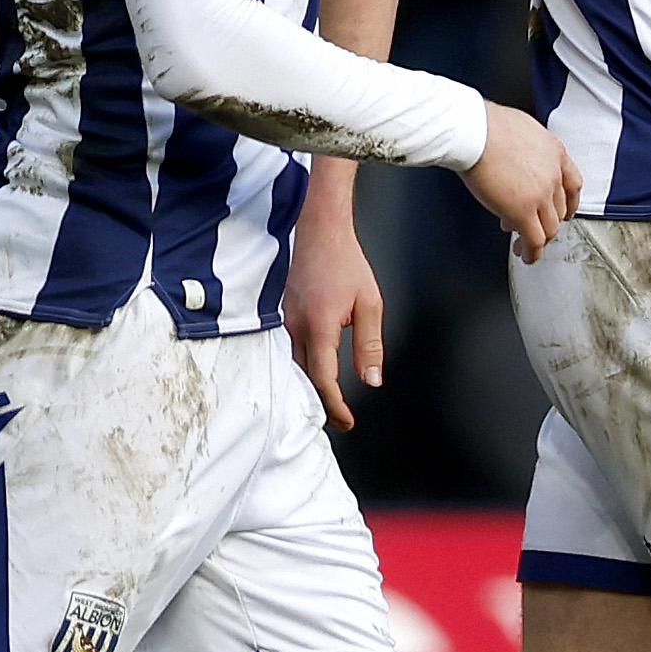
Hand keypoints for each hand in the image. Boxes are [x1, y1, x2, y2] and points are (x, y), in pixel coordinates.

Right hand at [285, 185, 384, 430]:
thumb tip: (372, 381)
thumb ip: (370, 345)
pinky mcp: (279, 313)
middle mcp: (295, 326)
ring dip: (308, 387)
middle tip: (340, 420)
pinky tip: (310, 374)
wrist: (318, 230)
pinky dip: (298, 367)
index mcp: (320, 326)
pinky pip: (286, 349)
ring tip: (326, 404)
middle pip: (304, 378)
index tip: (347, 421)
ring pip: (292, 365)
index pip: (323, 379)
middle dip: (321, 404)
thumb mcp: (369, 305)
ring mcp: (283, 320)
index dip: (334, 405)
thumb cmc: (346, 264)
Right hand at [461, 101, 579, 260]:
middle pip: (560, 209)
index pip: (573, 184)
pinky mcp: (523, 212)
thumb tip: (517, 164)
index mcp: (555, 152)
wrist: (475, 131)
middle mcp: (553, 175)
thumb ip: (528, 151)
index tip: (566, 210)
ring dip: (539, 240)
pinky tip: (525, 255)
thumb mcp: (522, 130)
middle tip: (533, 225)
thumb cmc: (487, 125)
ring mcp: (541, 195)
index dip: (570, 202)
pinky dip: (532, 252)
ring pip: (550, 228)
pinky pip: (534, 240)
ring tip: (526, 246)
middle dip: (546, 220)